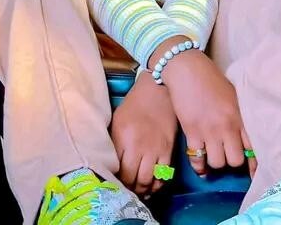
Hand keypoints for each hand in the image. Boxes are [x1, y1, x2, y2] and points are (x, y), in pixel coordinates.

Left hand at [110, 70, 177, 196]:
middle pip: (132, 179)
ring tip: (138, 190)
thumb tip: (112, 164)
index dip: (116, 181)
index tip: (115, 183)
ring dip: (142, 190)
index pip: (118, 171)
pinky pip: (163, 175)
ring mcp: (155, 149)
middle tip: (127, 190)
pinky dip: (157, 184)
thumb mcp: (117, 121)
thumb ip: (115, 143)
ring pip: (147, 181)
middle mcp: (139, 147)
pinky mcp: (168, 149)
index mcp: (123, 138)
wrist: (158, 90)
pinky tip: (152, 185)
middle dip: (128, 188)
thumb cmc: (134, 104)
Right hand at [149, 38, 256, 177]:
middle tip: (226, 155)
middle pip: (235, 160)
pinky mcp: (192, 132)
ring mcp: (209, 130)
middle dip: (231, 161)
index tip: (252, 173)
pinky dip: (199, 166)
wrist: (187, 69)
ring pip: (217, 163)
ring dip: (215, 162)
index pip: (253, 147)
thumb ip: (239, 115)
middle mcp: (227, 126)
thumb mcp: (232, 95)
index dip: (254, 164)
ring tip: (212, 154)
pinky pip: (197, 159)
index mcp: (240, 115)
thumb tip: (243, 136)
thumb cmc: (210, 79)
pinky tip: (200, 165)